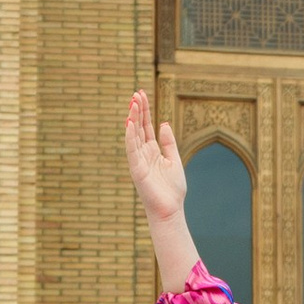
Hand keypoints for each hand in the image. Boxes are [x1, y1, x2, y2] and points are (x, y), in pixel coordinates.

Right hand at [125, 91, 186, 221]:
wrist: (170, 209)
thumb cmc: (172, 189)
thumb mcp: (174, 160)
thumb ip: (168, 142)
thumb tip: (164, 123)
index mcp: (152, 151)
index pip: (146, 127)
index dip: (144, 111)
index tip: (142, 94)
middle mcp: (143, 154)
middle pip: (139, 127)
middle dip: (137, 110)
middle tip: (136, 93)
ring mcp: (138, 161)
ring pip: (134, 135)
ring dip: (133, 119)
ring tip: (133, 103)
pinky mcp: (137, 170)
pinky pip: (132, 150)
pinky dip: (130, 136)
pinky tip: (130, 123)